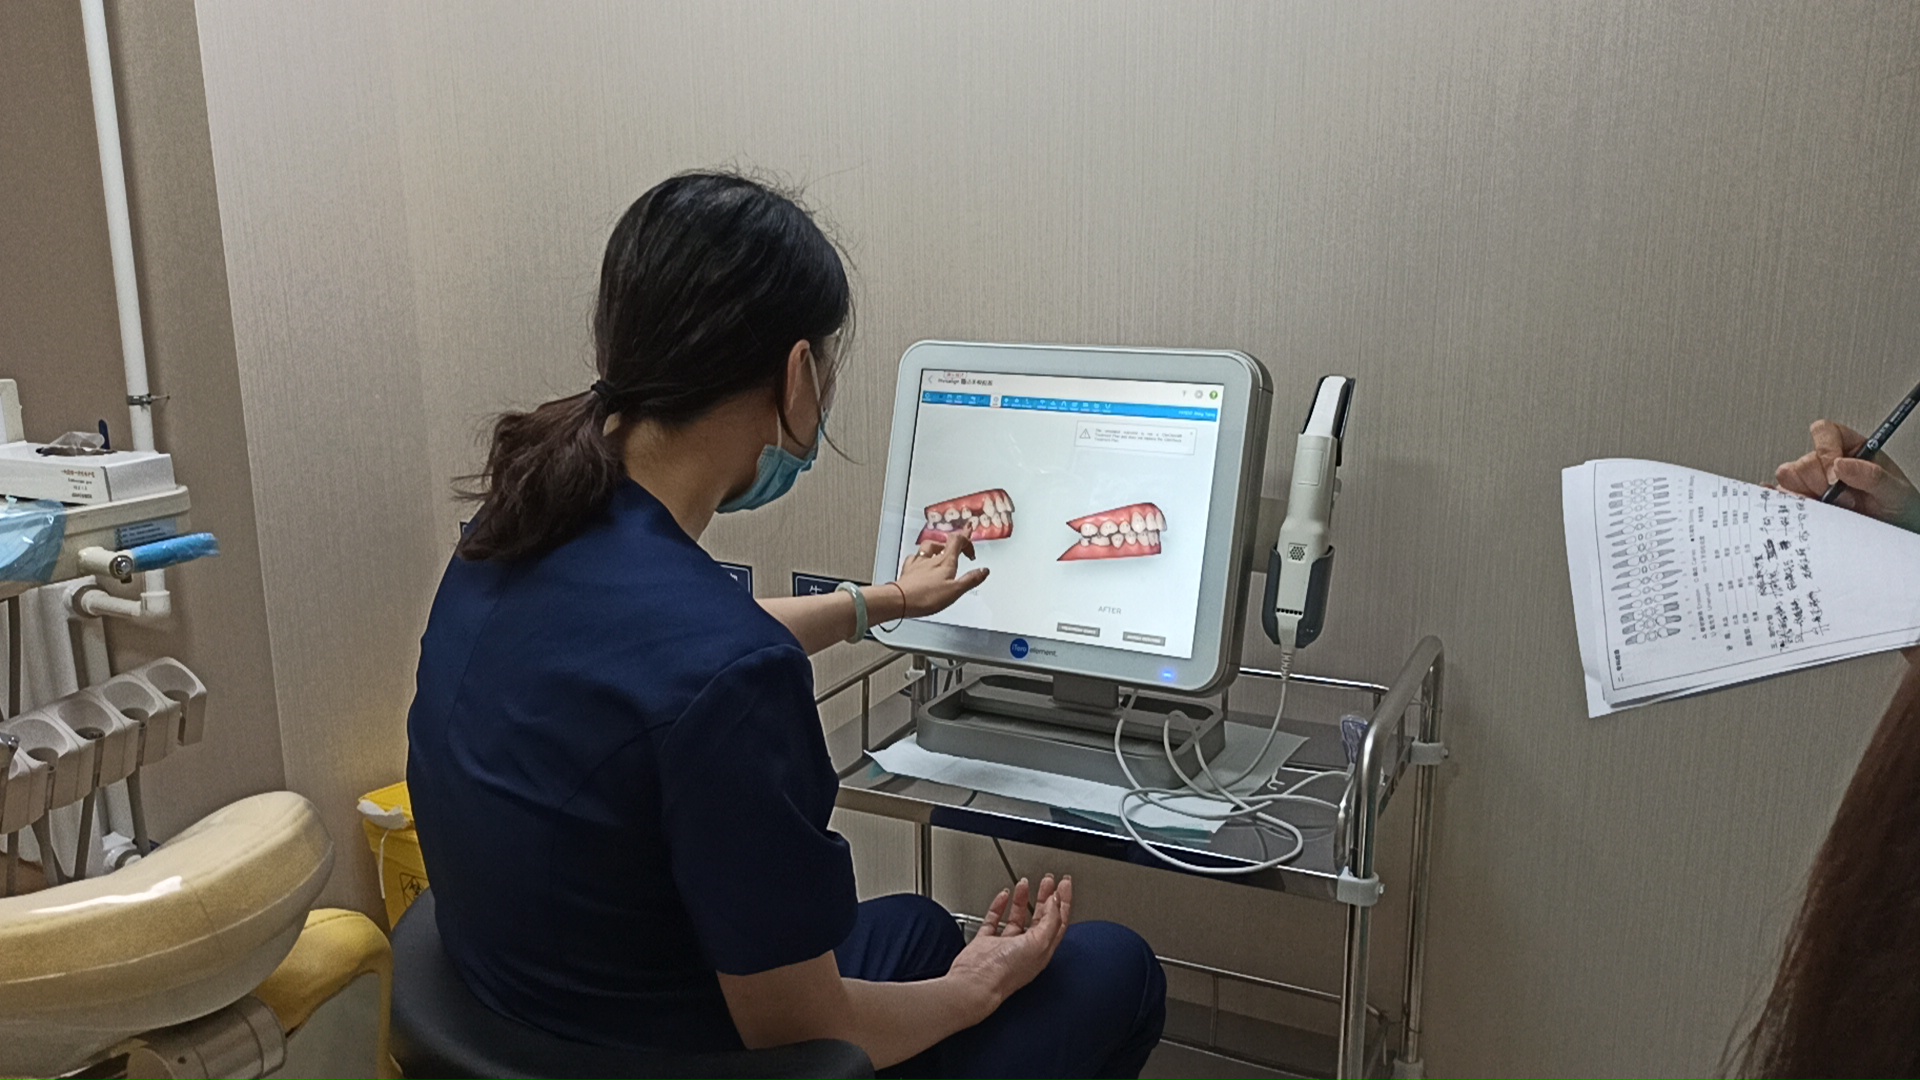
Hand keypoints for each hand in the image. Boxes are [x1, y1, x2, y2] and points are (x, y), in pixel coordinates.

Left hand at [889, 525, 989, 617]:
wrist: (900, 600)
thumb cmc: (926, 596)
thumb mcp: (955, 591)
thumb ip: (971, 580)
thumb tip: (984, 570)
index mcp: (946, 561)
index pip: (957, 540)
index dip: (965, 536)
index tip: (970, 535)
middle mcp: (932, 558)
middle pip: (945, 542)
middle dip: (954, 542)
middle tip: (960, 544)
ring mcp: (918, 562)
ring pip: (929, 546)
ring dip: (937, 546)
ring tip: (941, 550)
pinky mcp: (908, 569)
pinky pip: (914, 557)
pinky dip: (920, 557)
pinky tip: (920, 561)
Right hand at [947, 875, 1071, 1022]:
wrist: (975, 982)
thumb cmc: (1006, 971)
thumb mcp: (1039, 943)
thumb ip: (1050, 920)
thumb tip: (1055, 901)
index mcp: (1042, 950)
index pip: (1058, 921)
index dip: (1063, 901)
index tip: (1064, 883)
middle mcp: (1025, 948)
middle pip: (1040, 917)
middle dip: (1045, 896)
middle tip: (1048, 880)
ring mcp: (1005, 945)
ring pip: (1017, 917)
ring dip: (1023, 899)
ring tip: (1025, 883)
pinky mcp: (986, 943)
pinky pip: (994, 920)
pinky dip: (999, 906)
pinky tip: (1004, 896)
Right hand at [1775, 420, 1919, 531]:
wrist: (1894, 533)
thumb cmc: (1897, 509)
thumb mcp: (1896, 491)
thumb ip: (1872, 476)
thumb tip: (1842, 464)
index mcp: (1851, 449)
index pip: (1824, 432)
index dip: (1826, 451)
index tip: (1837, 476)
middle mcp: (1828, 464)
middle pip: (1803, 460)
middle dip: (1820, 483)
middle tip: (1841, 498)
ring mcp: (1813, 483)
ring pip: (1788, 478)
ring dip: (1807, 495)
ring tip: (1831, 507)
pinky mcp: (1803, 502)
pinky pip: (1782, 497)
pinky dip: (1787, 502)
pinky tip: (1804, 509)